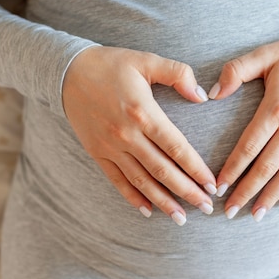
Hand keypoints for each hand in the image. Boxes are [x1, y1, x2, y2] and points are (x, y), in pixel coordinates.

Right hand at [62, 46, 216, 225]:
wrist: (67, 72)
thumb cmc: (110, 64)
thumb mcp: (146, 60)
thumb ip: (178, 74)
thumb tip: (202, 97)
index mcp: (143, 112)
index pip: (176, 148)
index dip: (196, 169)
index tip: (211, 185)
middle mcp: (127, 135)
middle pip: (162, 170)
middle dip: (187, 191)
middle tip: (206, 208)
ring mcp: (110, 147)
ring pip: (141, 181)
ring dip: (163, 201)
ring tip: (181, 217)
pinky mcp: (97, 153)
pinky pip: (117, 181)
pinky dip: (133, 197)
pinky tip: (148, 211)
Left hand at [209, 11, 278, 220]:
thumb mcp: (266, 53)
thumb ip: (236, 71)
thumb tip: (212, 94)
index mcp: (276, 107)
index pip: (249, 146)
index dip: (232, 169)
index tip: (218, 187)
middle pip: (267, 167)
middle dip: (247, 192)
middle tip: (230, 211)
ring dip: (271, 196)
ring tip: (256, 214)